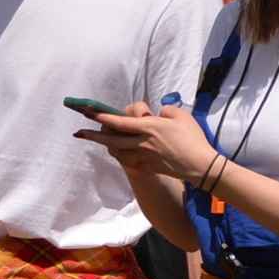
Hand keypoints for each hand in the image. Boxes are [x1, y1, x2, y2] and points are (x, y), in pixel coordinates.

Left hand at [81, 100, 214, 182]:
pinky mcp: (146, 167)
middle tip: (78, 132)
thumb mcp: (180, 115)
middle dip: (93, 135)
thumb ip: (165, 111)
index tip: (88, 112)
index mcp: (148, 127)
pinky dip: (121, 154)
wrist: (200, 166)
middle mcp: (141, 142)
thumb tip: (157, 115)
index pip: (119, 122)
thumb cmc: (192, 138)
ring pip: (117, 151)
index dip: (101, 117)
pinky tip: (119, 150)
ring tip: (99, 139)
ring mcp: (142, 157)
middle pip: (111, 139)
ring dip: (107, 145)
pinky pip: (128, 159)